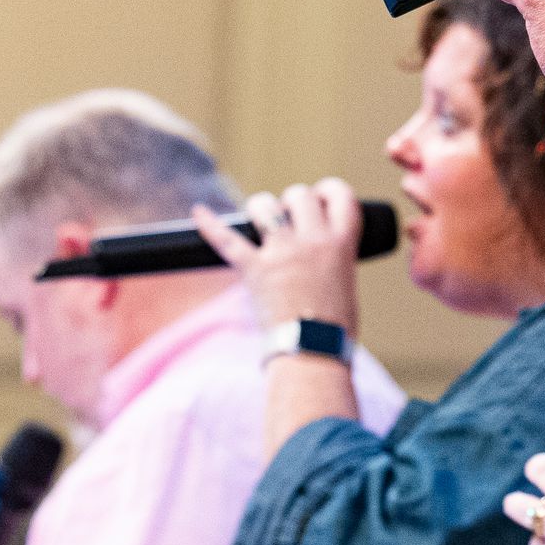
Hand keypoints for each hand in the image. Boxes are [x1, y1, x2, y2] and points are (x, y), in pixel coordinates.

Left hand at [195, 179, 362, 334]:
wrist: (312, 354)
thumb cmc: (334, 330)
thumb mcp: (346, 283)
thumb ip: (334, 259)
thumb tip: (320, 253)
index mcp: (342, 244)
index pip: (341, 196)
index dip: (330, 190)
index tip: (322, 195)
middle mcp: (313, 241)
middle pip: (300, 195)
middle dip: (293, 200)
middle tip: (289, 214)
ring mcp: (281, 253)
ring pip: (266, 207)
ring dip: (261, 207)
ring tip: (259, 216)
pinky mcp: (254, 269)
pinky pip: (226, 240)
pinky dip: (210, 225)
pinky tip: (199, 212)